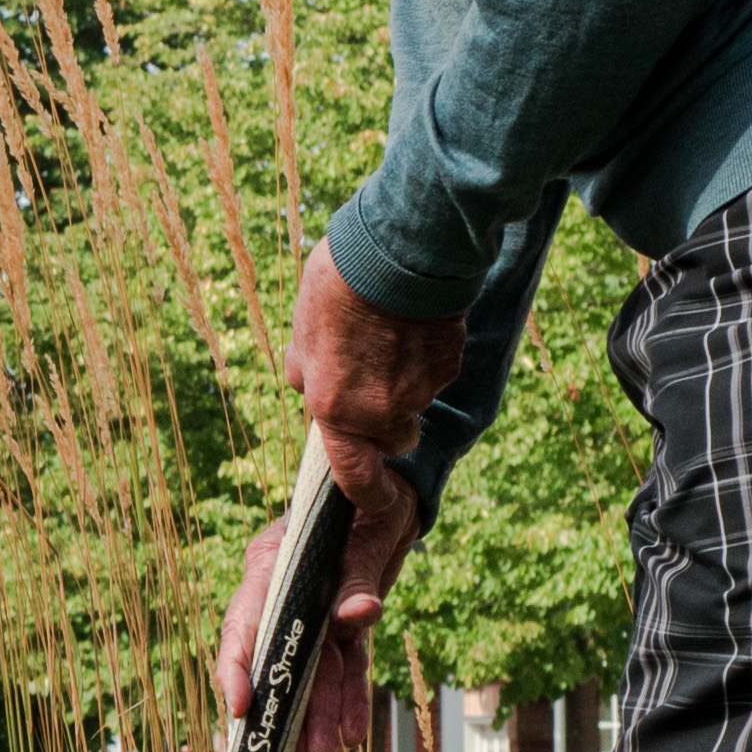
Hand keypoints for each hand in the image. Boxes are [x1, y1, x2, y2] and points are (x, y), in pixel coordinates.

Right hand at [211, 456, 420, 751]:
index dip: (237, 667)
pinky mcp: (344, 622)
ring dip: (319, 714)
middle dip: (287, 709)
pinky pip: (345, 667)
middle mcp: (285, 594)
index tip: (240, 708)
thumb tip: (361, 615)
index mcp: (271, 564)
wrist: (398, 486)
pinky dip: (350, 698)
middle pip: (278, 660)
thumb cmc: (372, 496)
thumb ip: (357, 574)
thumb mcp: (367, 530)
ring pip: (313, 671)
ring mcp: (314, 611)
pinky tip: (353, 732)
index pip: (244, 623)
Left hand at [285, 242, 470, 482]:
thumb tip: (308, 389)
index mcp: (336, 408)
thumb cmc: (338, 288)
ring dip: (406, 384)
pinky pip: (438, 375)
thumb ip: (307, 373)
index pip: (353, 475)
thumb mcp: (301, 333)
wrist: (396, 251)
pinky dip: (427, 358)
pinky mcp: (450, 365)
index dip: (367, 493)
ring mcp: (421, 390)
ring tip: (391, 336)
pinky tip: (414, 324)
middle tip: (377, 380)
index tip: (376, 499)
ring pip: (417, 404)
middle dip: (388, 422)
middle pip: (394, 438)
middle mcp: (381, 410)